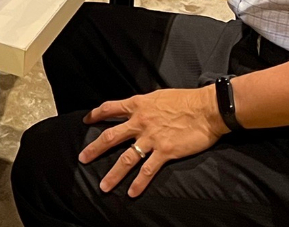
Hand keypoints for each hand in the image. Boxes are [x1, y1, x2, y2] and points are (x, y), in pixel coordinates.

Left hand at [78, 86, 225, 196]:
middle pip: (111, 136)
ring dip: (113, 174)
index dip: (96, 115)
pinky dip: (139, 183)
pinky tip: (131, 193)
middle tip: (82, 159)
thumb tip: (137, 108)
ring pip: (126, 158)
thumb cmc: (185, 100)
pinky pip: (148, 170)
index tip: (86, 121)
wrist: (206, 108)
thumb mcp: (158, 96)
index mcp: (138, 105)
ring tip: (103, 186)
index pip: (110, 108)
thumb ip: (145, 105)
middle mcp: (140, 122)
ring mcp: (151, 138)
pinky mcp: (165, 151)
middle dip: (95, 148)